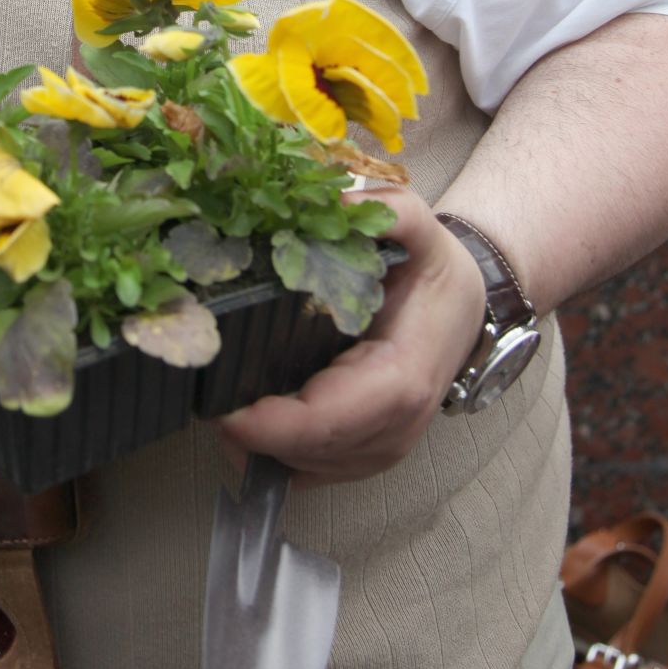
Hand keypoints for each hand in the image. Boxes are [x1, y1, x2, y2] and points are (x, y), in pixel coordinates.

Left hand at [217, 188, 486, 486]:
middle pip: (310, 450)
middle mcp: (394, 426)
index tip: (224, 411)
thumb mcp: (421, 228)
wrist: (465, 310)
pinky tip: (247, 427)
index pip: (328, 419)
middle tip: (202, 399)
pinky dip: (276, 457)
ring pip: (308, 468)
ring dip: (259, 450)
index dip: (272, 425)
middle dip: (251, 437)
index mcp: (401, 378)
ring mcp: (383, 447)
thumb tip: (341, 198)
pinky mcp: (367, 453)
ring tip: (217, 408)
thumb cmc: (435, 274)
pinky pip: (314, 470)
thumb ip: (392, 211)